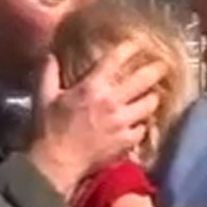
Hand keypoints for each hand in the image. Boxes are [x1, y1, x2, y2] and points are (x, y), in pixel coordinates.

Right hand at [28, 41, 167, 195]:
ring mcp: (122, 122)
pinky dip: (142, 125)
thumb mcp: (43, 97)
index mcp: (92, 87)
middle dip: (156, 69)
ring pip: (150, 104)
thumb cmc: (48, 129)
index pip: (115, 60)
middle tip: (163, 65)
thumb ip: (48, 73)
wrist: (57, 163)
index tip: (138, 44)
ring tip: (153, 95)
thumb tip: (50, 54)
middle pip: (143, 79)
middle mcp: (111, 101)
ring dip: (152, 98)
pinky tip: (140, 123)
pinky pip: (143, 129)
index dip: (129, 48)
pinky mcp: (126, 141)